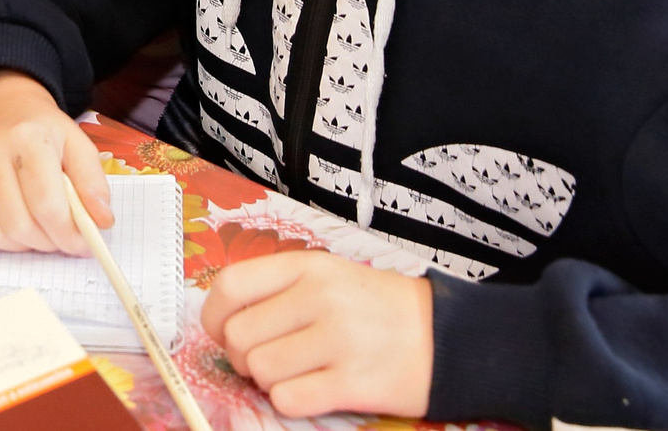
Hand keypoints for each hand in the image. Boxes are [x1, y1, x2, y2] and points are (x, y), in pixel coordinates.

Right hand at [0, 71, 113, 253]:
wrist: (1, 112)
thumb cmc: (44, 134)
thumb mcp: (78, 146)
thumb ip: (93, 183)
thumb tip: (102, 222)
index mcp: (28, 138)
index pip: (46, 204)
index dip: (68, 235)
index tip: (82, 244)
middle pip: (19, 225)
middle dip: (48, 243)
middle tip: (60, 238)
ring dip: (22, 244)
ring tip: (36, 228)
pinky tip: (11, 222)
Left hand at [202, 251, 432, 418]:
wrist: (454, 339)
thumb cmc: (382, 309)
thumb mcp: (331, 277)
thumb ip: (281, 290)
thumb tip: (224, 322)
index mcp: (308, 267)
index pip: (231, 286)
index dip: (213, 316)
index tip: (223, 332)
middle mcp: (319, 299)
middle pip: (239, 336)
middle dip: (244, 356)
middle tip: (268, 360)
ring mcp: (338, 341)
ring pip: (260, 370)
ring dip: (269, 381)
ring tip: (296, 374)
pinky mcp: (354, 384)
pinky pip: (288, 400)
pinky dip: (291, 401)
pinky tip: (313, 391)